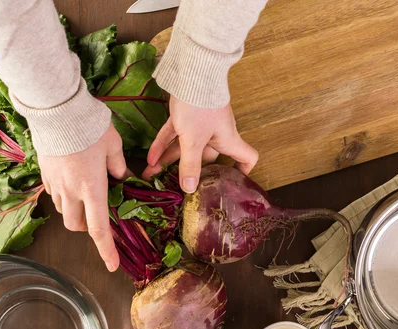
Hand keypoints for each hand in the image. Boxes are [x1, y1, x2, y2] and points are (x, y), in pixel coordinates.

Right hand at [39, 124, 130, 270]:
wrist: (57, 109)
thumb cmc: (90, 126)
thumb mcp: (114, 144)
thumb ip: (118, 165)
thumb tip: (122, 176)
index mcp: (92, 188)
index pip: (99, 228)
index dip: (106, 250)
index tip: (112, 266)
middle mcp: (71, 191)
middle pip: (76, 225)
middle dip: (88, 227)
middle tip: (99, 215)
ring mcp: (55, 183)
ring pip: (64, 211)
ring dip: (76, 211)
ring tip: (87, 193)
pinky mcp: (45, 173)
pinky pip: (55, 193)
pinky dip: (65, 195)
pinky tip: (73, 178)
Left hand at [142, 96, 257, 191]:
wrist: (192, 69)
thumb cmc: (200, 105)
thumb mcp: (193, 140)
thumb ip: (190, 164)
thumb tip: (190, 189)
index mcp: (228, 140)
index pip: (247, 157)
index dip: (243, 171)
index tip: (232, 181)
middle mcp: (218, 133)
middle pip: (208, 158)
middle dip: (189, 171)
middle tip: (172, 184)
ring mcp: (202, 123)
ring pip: (187, 147)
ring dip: (170, 160)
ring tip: (152, 174)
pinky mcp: (187, 114)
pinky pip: (176, 134)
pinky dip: (164, 144)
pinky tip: (150, 157)